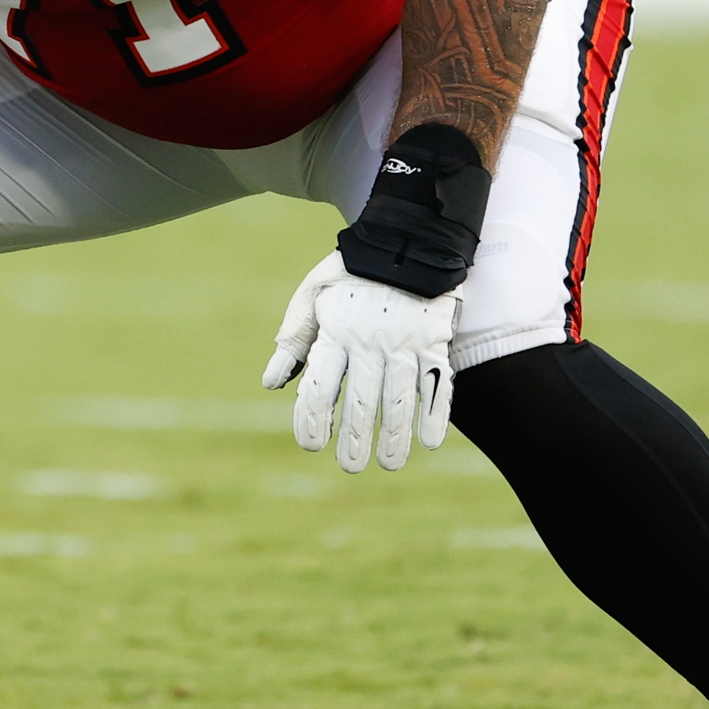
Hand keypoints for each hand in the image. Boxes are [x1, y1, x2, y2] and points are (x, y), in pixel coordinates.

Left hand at [262, 250, 459, 472]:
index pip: (322, 383)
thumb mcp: (312, 298)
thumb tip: (272, 384)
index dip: (314, 416)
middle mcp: (369, 342)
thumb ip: (294, 341)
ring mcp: (405, 343)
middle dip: (355, 437)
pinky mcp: (434, 341)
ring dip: (394, 435)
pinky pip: (437, 382)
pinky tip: (429, 441)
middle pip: (363, 399)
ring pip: (400, 397)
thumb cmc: (349, 275)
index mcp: (335, 333)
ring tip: (387, 464)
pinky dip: (434, 412)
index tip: (310, 444)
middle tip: (349, 467)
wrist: (403, 242)